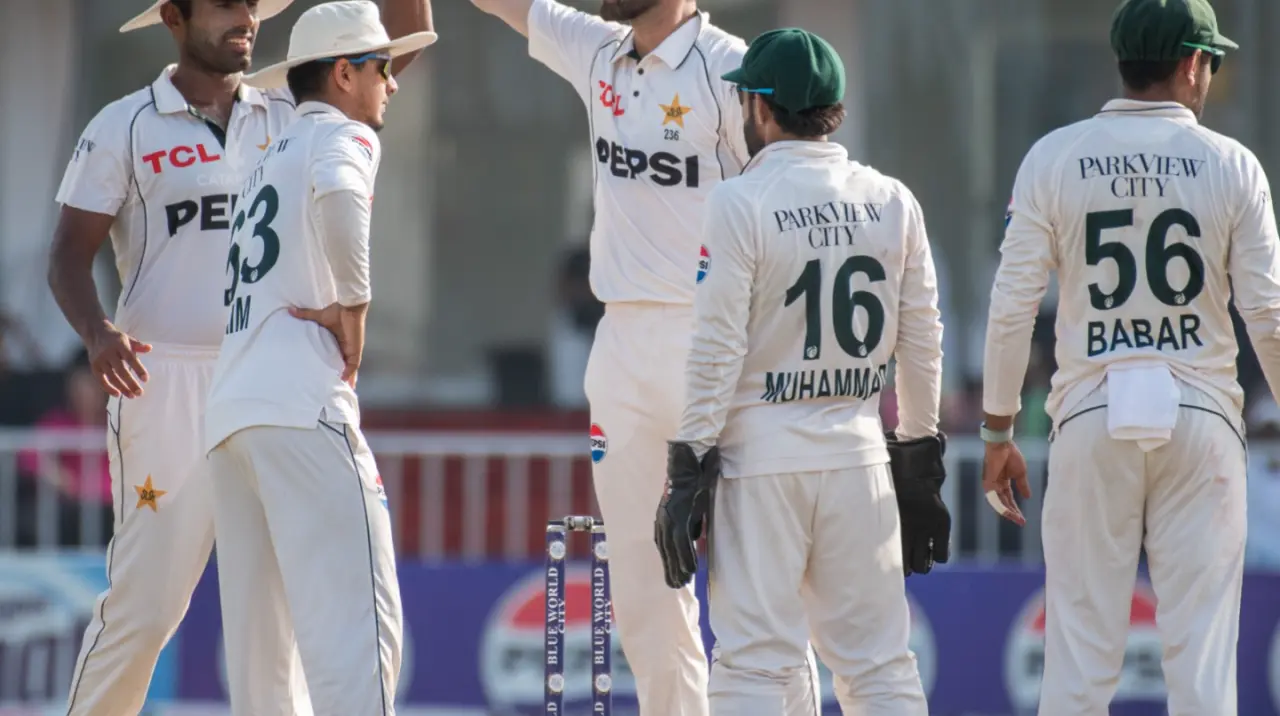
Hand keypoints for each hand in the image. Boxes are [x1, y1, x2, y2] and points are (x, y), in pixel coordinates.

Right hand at [86, 323, 150, 397]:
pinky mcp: (94, 366)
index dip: (138, 369)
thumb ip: (139, 345)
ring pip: (111, 377)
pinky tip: (118, 394)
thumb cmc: (117, 339)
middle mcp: (109, 353)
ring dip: (122, 388)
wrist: (96, 333)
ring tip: (132, 396)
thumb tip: (150, 348)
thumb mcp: (128, 339)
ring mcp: (100, 360)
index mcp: (120, 345)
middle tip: (140, 393)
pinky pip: (100, 379)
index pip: (130, 358)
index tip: (146, 380)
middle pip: (121, 370)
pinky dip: (108, 388)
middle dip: (131, 383)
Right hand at [289, 302, 367, 387]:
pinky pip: (352, 366)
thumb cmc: (336, 311)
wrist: (348, 306)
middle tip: (333, 391)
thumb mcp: (318, 317)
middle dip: (339, 378)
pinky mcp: (355, 350)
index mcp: (337, 343)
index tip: (324, 378)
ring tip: (341, 392)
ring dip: (346, 379)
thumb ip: (304, 316)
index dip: (331, 369)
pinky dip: (349, 374)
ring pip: (349, 369)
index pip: (334, 359)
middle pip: (342, 367)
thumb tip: (290, 310)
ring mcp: (351, 350)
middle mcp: (345, 349)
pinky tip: (344, 382)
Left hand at [654, 443, 717, 588]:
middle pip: (665, 551)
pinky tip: (690, 569)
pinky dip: (685, 556)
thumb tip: (694, 536)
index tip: (672, 576)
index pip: (664, 546)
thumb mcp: (692, 508)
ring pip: (671, 549)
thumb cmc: (692, 484)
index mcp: (664, 519)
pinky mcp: (678, 516)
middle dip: (670, 569)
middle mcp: (662, 521)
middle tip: (676, 586)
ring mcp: (668, 519)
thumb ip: (691, 523)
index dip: (668, 562)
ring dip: (677, 567)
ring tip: (683, 582)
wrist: (689, 466)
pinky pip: (680, 541)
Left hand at [981, 440, 1029, 525]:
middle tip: (1021, 522)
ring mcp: (990, 485)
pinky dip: (1001, 506)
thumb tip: (1028, 498)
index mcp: (1002, 483)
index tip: (1023, 520)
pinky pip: (994, 498)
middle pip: (1003, 504)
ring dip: (1008, 512)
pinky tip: (1009, 512)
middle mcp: (995, 486)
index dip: (1016, 509)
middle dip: (1012, 514)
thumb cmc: (1011, 455)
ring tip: (1017, 519)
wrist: (1003, 444)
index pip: (1009, 500)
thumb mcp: (1020, 474)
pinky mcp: (988, 483)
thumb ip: (1023, 486)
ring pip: (998, 503)